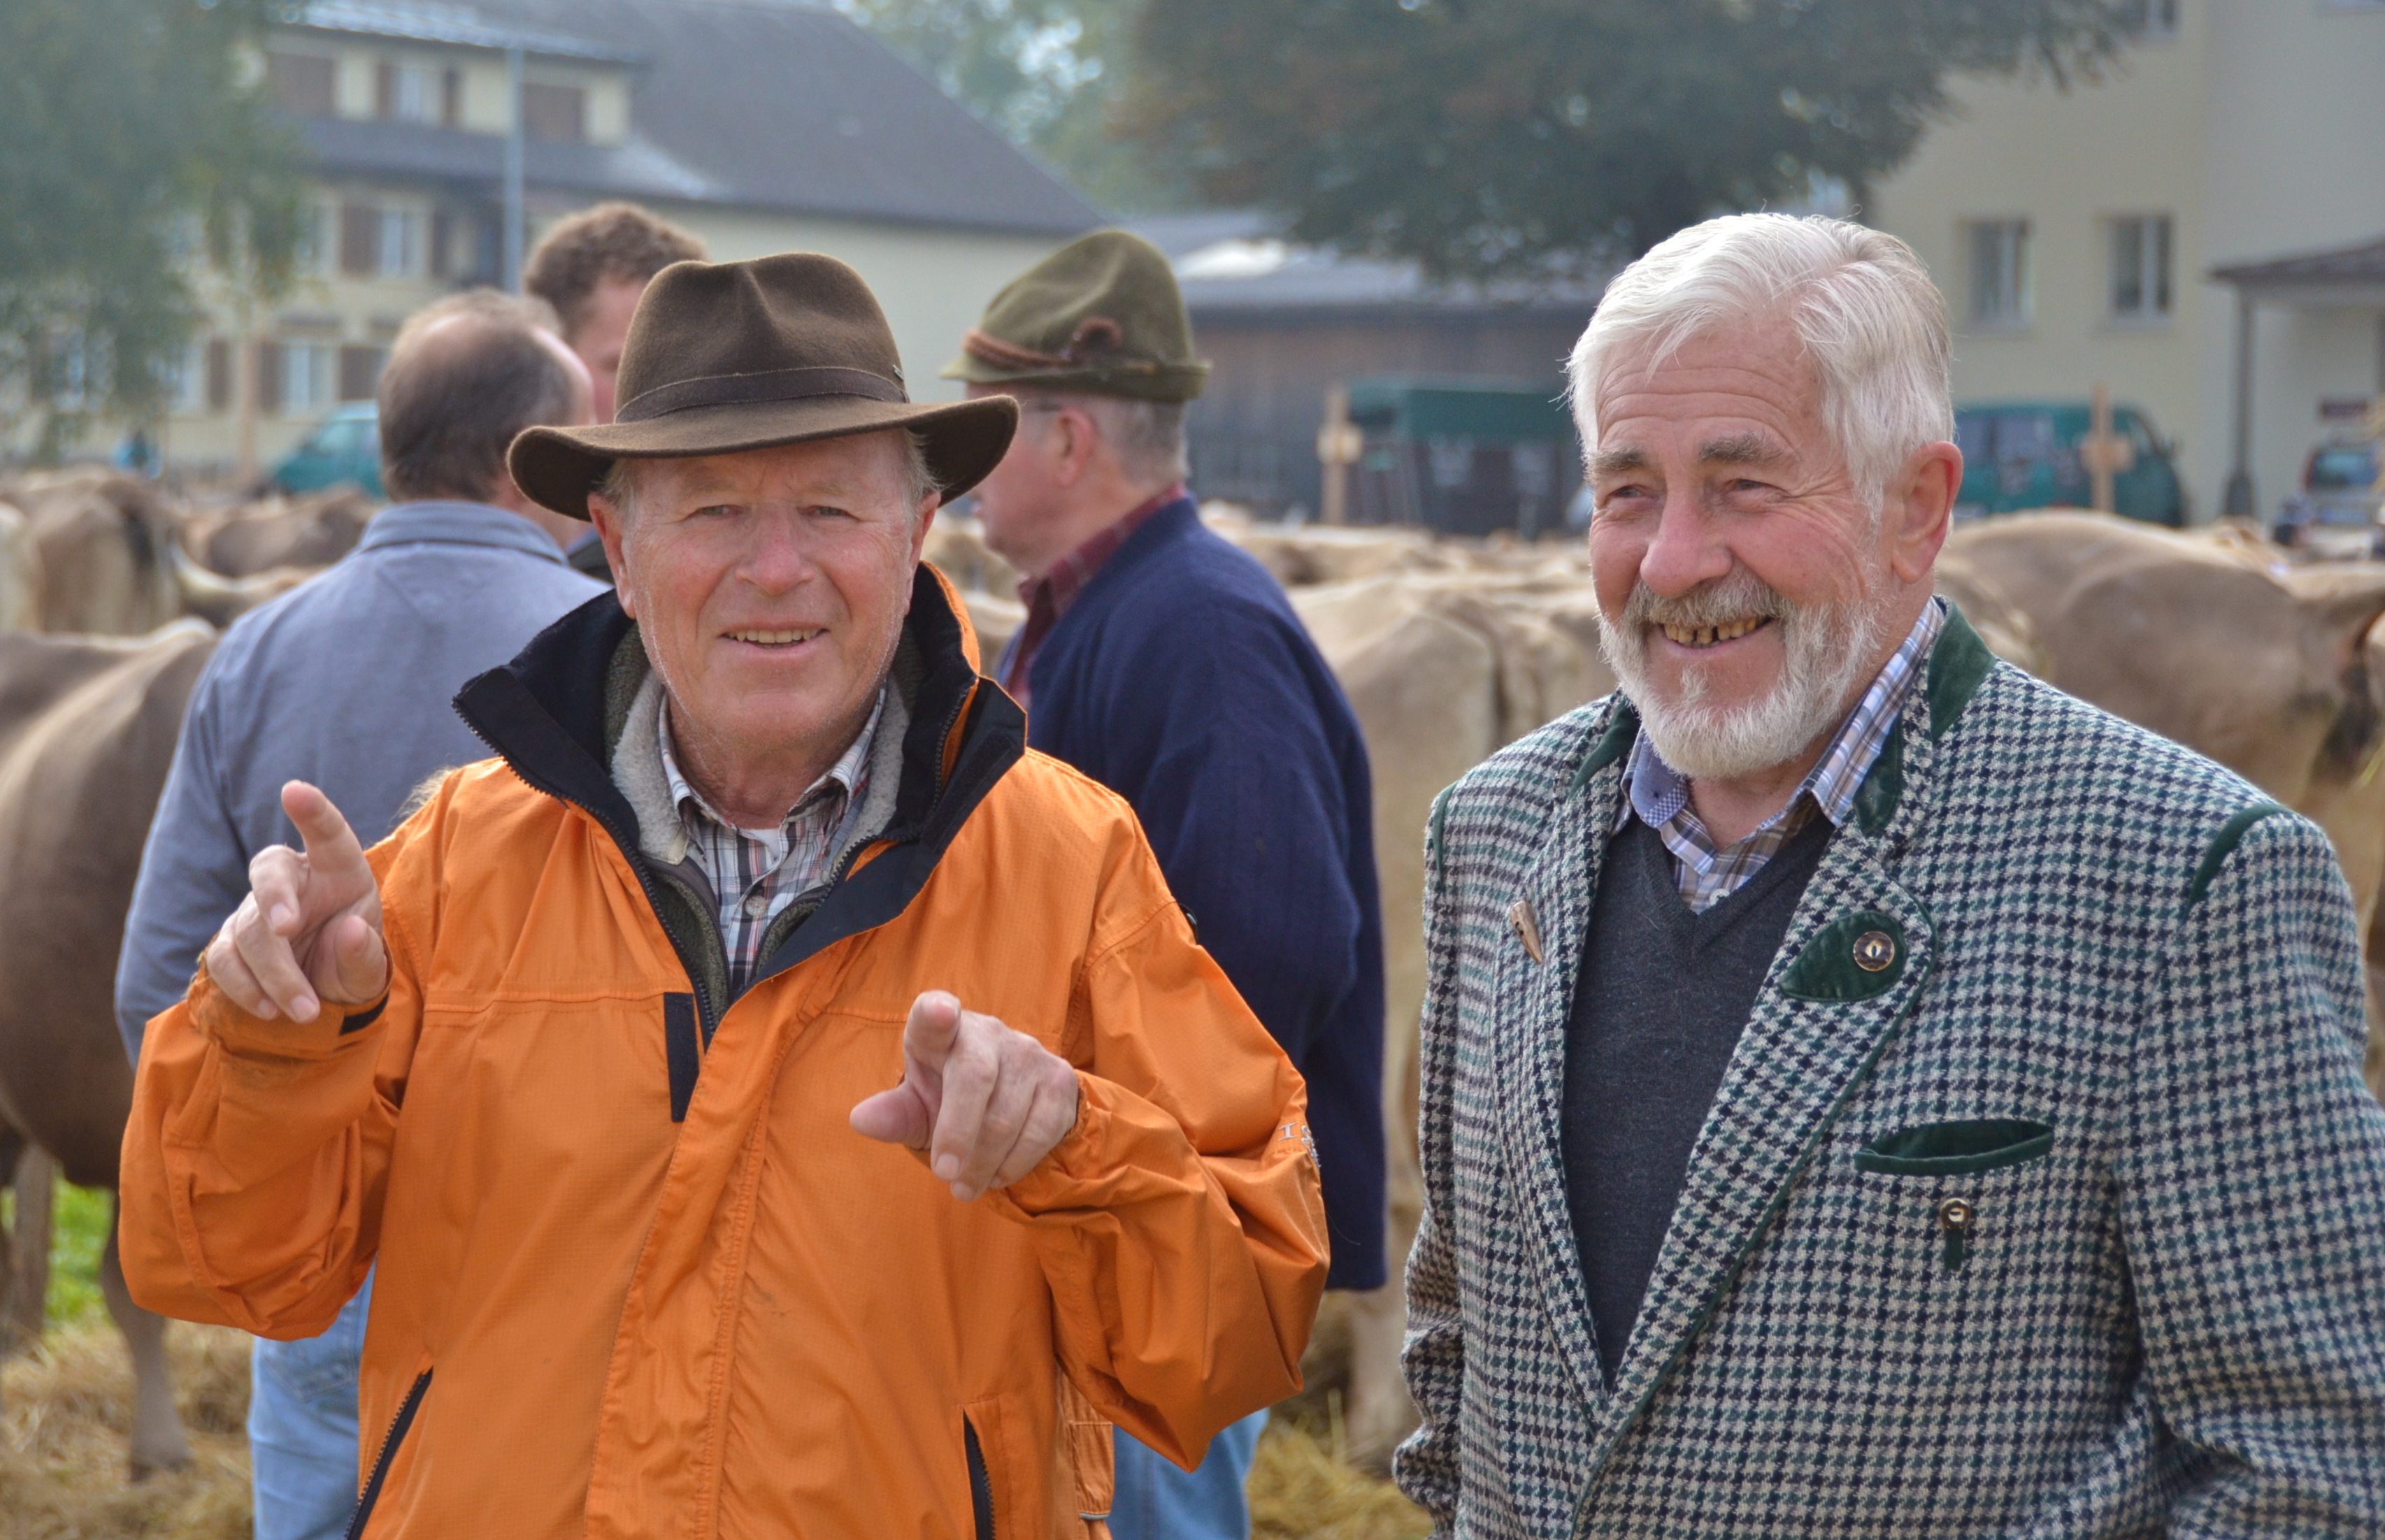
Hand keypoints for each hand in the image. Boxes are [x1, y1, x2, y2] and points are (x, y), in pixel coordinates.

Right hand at [204, 781, 387, 1021]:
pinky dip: (244, 986)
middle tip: (286, 929)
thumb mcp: (371, 962)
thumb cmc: (353, 957)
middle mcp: (294, 879)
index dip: (312, 811)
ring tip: (305, 1010)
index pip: (328, 832)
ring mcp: (255, 908)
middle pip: (269, 873)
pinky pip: (224, 958)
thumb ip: (365, 951)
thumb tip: (348, 931)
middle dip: (273, 898)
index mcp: (339, 868)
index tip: (293, 790)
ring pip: (248, 928)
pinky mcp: (231, 941)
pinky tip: (269, 1010)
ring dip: (273, 972)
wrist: (326, 988)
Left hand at [849, 991, 1079, 1200]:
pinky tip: (997, 1175)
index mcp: (939, 1029)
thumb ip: (892, 1115)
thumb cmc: (947, 1098)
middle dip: (958, 1132)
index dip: (936, 1012)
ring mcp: (1028, 1052)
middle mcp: (987, 1031)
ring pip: (1005, 1115)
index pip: (934, 1013)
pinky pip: (1038, 1131)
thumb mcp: (916, 1108)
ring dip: (983, 1163)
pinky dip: (1013, 1164)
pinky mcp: (1060, 1079)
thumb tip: (860, 1120)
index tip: (939, 1012)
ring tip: (964, 1187)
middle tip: (944, 1175)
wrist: (1009, 1104)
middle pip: (975, 1075)